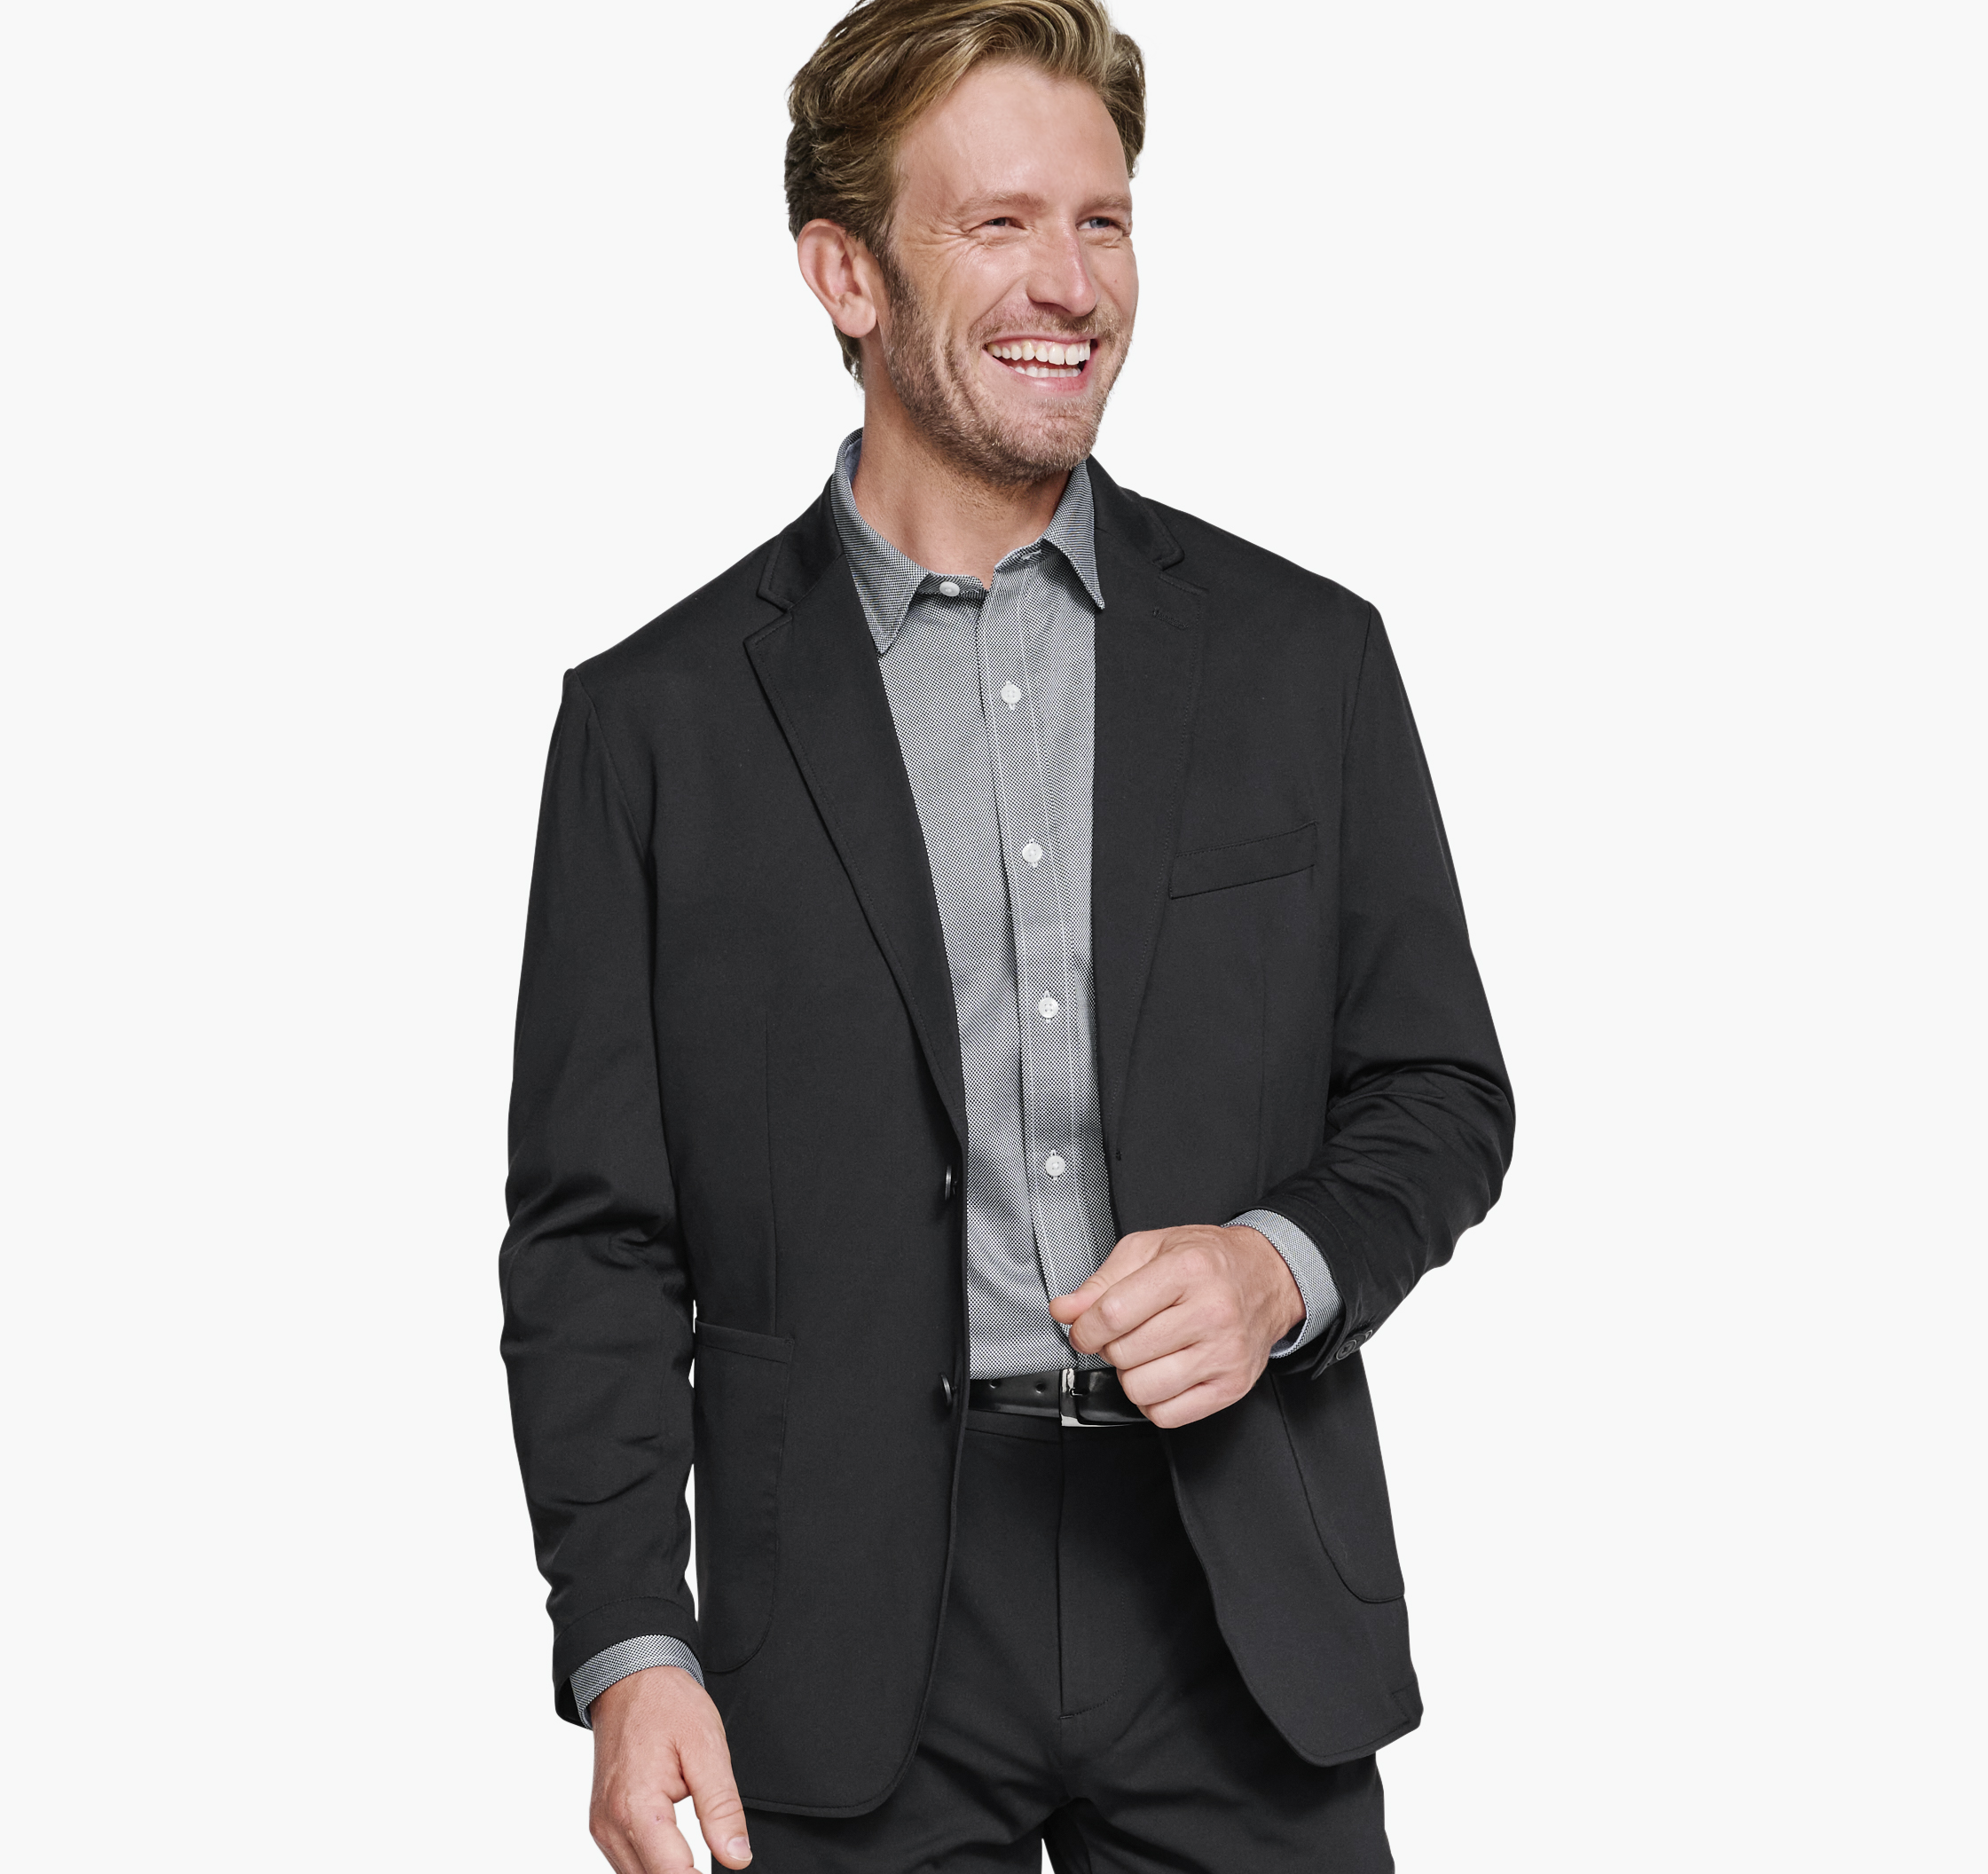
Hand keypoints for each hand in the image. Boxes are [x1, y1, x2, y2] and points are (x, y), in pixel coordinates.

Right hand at [589, 1665, 750, 1870]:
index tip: (731, 1868)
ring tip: (702, 1861)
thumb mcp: (707, 1747)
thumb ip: (721, 1807)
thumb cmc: (667, 1705)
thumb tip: (738, 1857)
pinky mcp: (603, 1824)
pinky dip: (654, 1866)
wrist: (629, 1680)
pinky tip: (678, 1856)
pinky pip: (628, 1863)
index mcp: (636, 1807)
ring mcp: (602, 1827)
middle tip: (724, 1857)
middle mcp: (611, 1825)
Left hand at [1049, 1224, 1303, 1427]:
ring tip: (1147, 1352)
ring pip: (1142, 1388)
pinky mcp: (1232, 1385)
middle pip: (1124, 1353)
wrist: (1267, 1276)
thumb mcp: (1149, 1250)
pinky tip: (1163, 1371)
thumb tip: (1065, 1311)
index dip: (1085, 1327)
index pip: (1113, 1314)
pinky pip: (1167, 1415)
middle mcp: (1211, 1311)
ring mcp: (1224, 1353)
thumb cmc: (1207, 1261)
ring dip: (1132, 1374)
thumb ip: (1101, 1282)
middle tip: (1128, 1332)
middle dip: (1113, 1346)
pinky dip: (1153, 1400)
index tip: (1084, 1328)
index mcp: (1188, 1270)